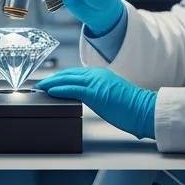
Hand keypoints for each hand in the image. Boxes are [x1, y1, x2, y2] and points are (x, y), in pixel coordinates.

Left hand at [36, 67, 156, 138]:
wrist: (144, 110)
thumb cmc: (134, 108)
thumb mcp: (115, 97)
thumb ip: (102, 96)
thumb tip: (97, 102)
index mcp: (103, 75)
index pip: (77, 74)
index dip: (62, 78)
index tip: (52, 82)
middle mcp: (98, 75)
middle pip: (69, 74)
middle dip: (53, 79)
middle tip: (40, 84)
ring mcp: (95, 82)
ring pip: (67, 79)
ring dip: (51, 83)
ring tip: (40, 87)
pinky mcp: (94, 93)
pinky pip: (71, 89)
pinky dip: (58, 89)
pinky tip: (49, 91)